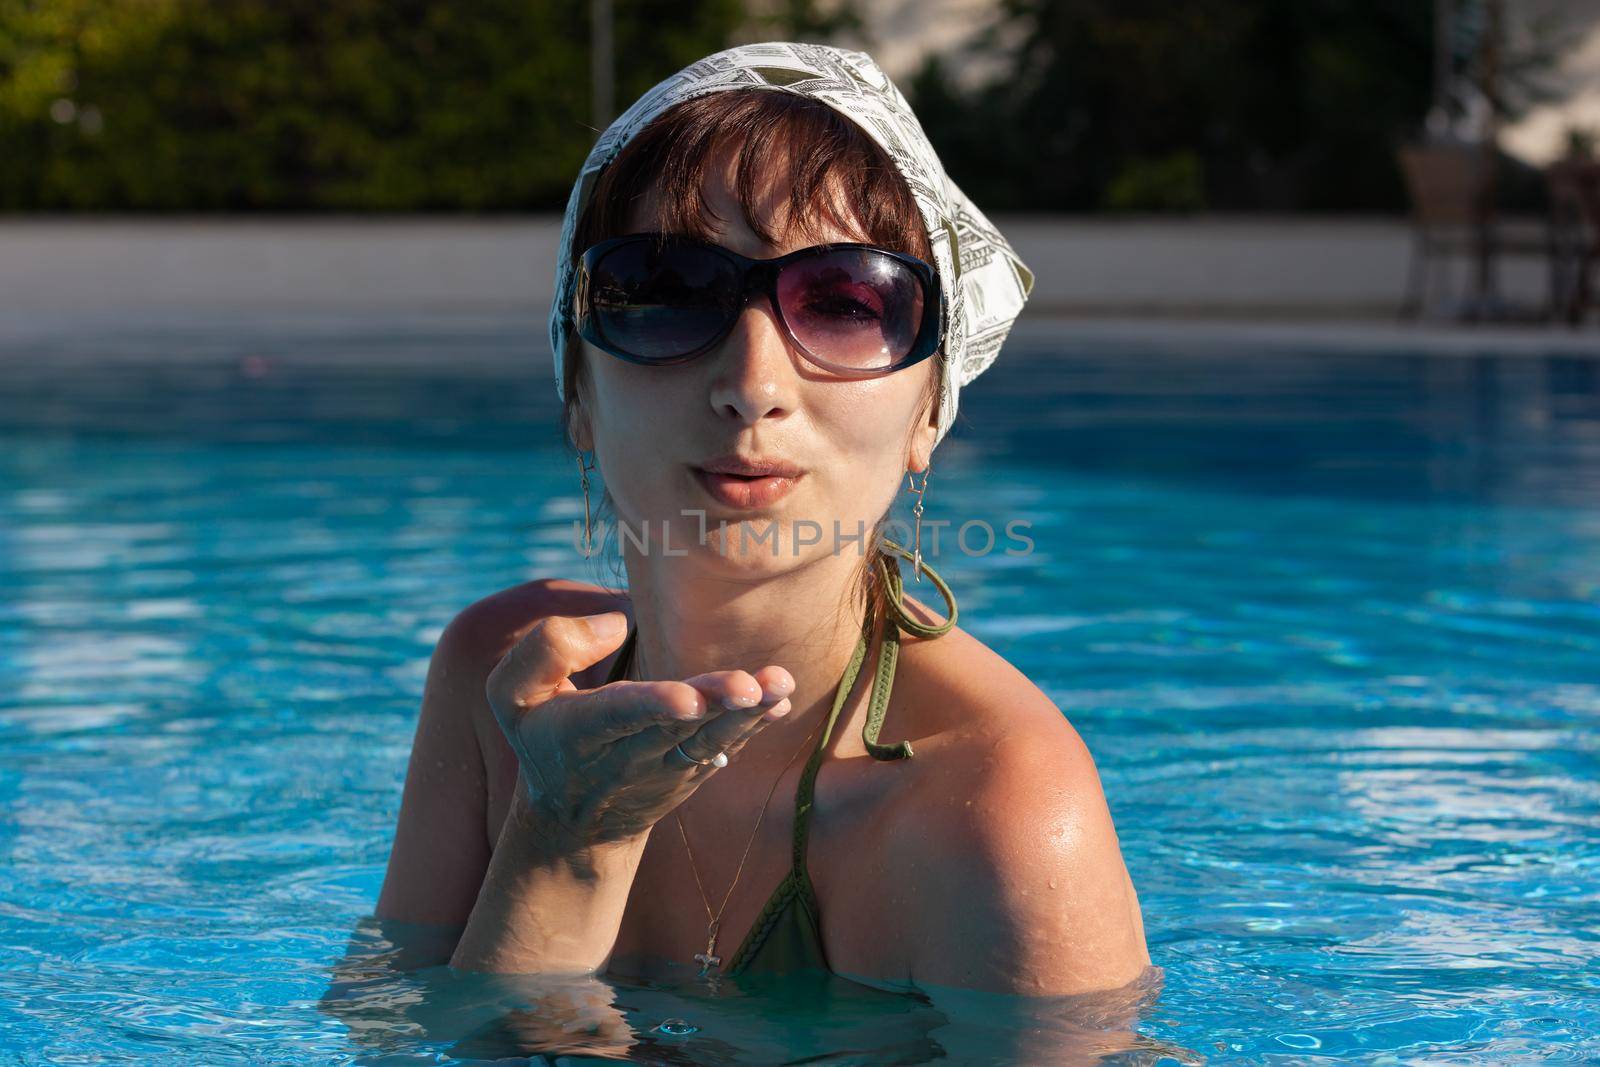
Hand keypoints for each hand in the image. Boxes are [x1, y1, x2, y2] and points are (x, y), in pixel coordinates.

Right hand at [485, 612, 794, 854]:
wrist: (572, 820)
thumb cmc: (543, 734)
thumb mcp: (511, 693)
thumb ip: (549, 647)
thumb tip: (616, 623)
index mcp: (577, 732)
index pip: (617, 715)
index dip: (653, 705)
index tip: (689, 699)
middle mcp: (626, 755)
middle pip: (676, 728)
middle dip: (714, 705)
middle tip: (748, 687)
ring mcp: (665, 768)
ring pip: (710, 741)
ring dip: (748, 714)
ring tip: (778, 686)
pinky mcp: (693, 771)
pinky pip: (726, 748)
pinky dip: (755, 726)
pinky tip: (780, 700)